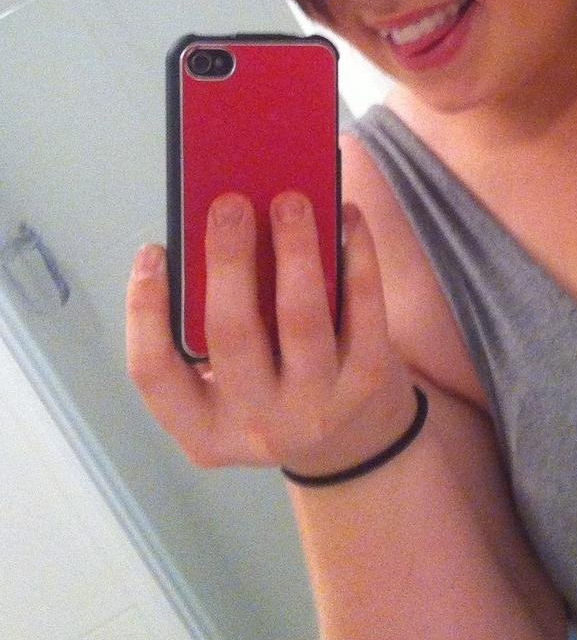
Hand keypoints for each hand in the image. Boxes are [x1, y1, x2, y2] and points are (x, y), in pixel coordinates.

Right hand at [126, 194, 417, 474]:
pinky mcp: (368, 384)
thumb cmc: (273, 385)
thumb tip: (224, 228)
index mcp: (201, 429)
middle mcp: (255, 428)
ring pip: (302, 321)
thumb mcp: (230, 382)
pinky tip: (349, 219)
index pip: (153, 372)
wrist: (355, 439)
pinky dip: (357, 260)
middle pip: (232, 335)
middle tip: (230, 203)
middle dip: (228, 262)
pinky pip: (364, 313)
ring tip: (292, 201)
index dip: (144, 310)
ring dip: (295, 252)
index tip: (152, 250)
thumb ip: (214, 323)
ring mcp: (315, 409)